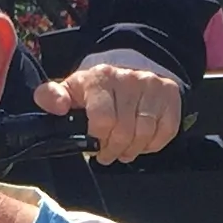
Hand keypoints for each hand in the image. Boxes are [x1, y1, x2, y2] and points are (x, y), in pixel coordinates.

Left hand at [35, 61, 184, 164]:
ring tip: (122, 151)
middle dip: (113, 150)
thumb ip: (52, 96)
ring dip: (132, 150)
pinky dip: (152, 145)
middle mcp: (130, 79)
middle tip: (107, 154)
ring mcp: (153, 86)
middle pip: (124, 131)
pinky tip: (141, 143)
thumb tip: (54, 107)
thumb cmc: (96, 88)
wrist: (129, 68)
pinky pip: (166, 131)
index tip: (93, 144)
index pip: (103, 119)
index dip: (97, 138)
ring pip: (145, 134)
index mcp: (101, 78)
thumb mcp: (70, 89)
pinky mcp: (170, 96)